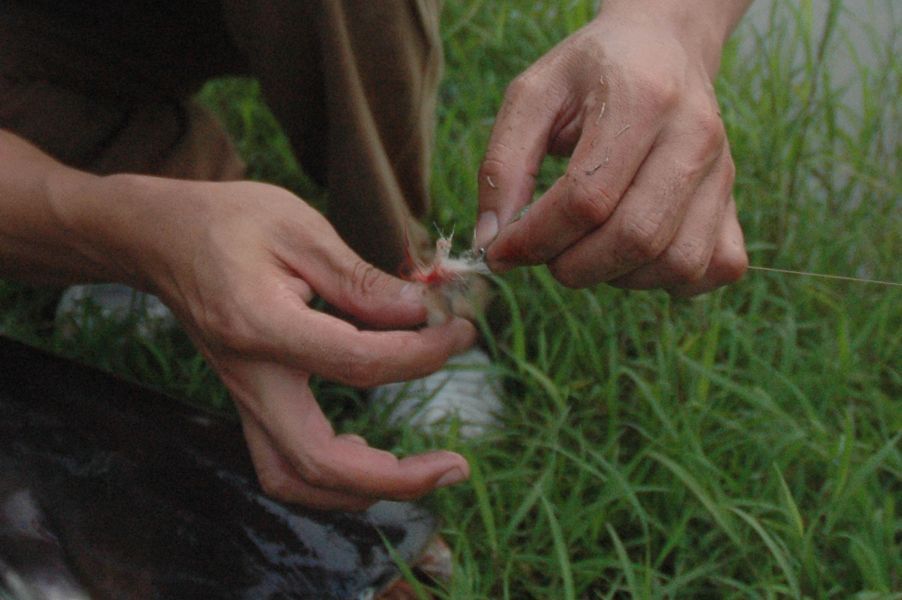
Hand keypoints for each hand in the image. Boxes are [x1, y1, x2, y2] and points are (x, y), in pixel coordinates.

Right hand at [70, 177, 475, 509]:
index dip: (423, 354)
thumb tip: (427, 312)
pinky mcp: (249, 404)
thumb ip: (364, 280)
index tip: (461, 332)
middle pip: (319, 462)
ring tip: (421, 471)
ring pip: (297, 481)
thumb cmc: (230, 222)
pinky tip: (372, 453)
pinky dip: (335, 479)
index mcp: (262, 326)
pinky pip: (287, 467)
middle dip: (396, 477)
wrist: (163, 240)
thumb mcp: (302, 230)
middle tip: (455, 465)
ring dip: (363, 490)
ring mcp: (244, 399)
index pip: (359, 363)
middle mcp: (250, 378)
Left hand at [474, 3, 748, 295]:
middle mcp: (694, 136)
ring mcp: (723, 172)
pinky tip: (635, 257)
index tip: (501, 251)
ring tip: (588, 248)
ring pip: (676, 263)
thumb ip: (502, 165)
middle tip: (546, 254)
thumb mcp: (531, 97)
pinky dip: (670, 280)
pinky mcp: (735, 201)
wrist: (663, 47)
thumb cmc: (589, 74)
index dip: (535, 239)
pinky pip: (717, 267)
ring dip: (618, 276)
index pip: (587, 199)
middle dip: (573, 265)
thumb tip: (490, 240)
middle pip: (635, 237)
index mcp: (642, 99)